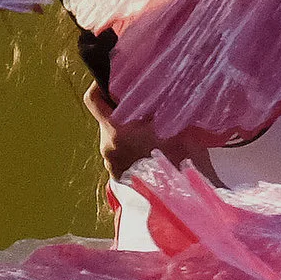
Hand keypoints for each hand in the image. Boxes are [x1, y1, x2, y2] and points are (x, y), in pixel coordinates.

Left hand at [87, 89, 219, 184]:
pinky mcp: (118, 176)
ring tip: (154, 128)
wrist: (186, 201)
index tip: (118, 77)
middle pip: (107, 117)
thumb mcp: (179, 126)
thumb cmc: (184, 160)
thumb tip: (164, 89)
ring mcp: (111, 163)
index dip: (102, 84)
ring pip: (115, 136)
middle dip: (125, 108)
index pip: (94, 99)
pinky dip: (132, 146)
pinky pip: (121, 153)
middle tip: (147, 102)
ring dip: (130, 129)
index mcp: (117, 129)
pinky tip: (152, 148)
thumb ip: (164, 108)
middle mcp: (108, 145)